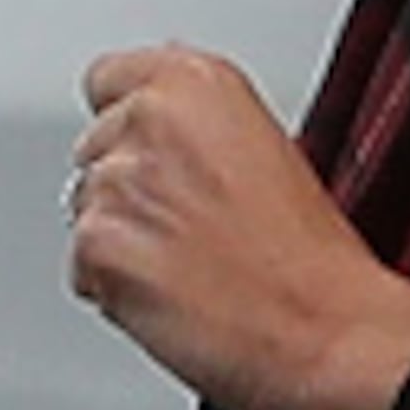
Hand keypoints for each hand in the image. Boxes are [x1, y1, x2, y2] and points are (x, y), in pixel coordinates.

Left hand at [67, 40, 409, 409]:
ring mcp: (118, 179)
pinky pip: (81, 267)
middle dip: (125, 189)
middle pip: (94, 149)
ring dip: (119, 240)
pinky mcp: (97, 244)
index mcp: (196, 82)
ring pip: (85, 210)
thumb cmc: (312, 260)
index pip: (107, 80)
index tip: (147, 153)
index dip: (126, 126)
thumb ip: (198, 125)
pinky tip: (170, 296)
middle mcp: (150, 118)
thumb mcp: (266, 149)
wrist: (328, 329)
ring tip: (188, 267)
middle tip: (186, 229)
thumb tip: (161, 132)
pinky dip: (112, 289)